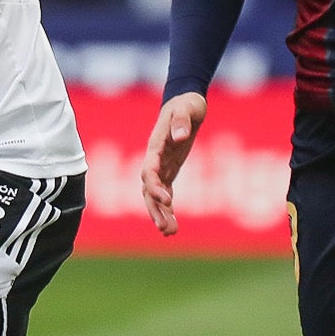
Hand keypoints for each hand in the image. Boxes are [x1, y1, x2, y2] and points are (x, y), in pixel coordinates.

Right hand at [140, 92, 207, 235]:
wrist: (186, 102)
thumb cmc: (186, 104)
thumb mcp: (186, 108)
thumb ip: (181, 121)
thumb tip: (180, 136)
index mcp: (155, 146)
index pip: (149, 171)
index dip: (155, 187)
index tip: (168, 201)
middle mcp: (154, 159)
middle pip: (147, 189)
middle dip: (155, 209)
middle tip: (165, 228)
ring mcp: (160, 166)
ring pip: (154, 195)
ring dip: (160, 214)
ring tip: (170, 233)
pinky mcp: (169, 170)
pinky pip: (164, 193)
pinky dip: (167, 209)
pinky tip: (173, 226)